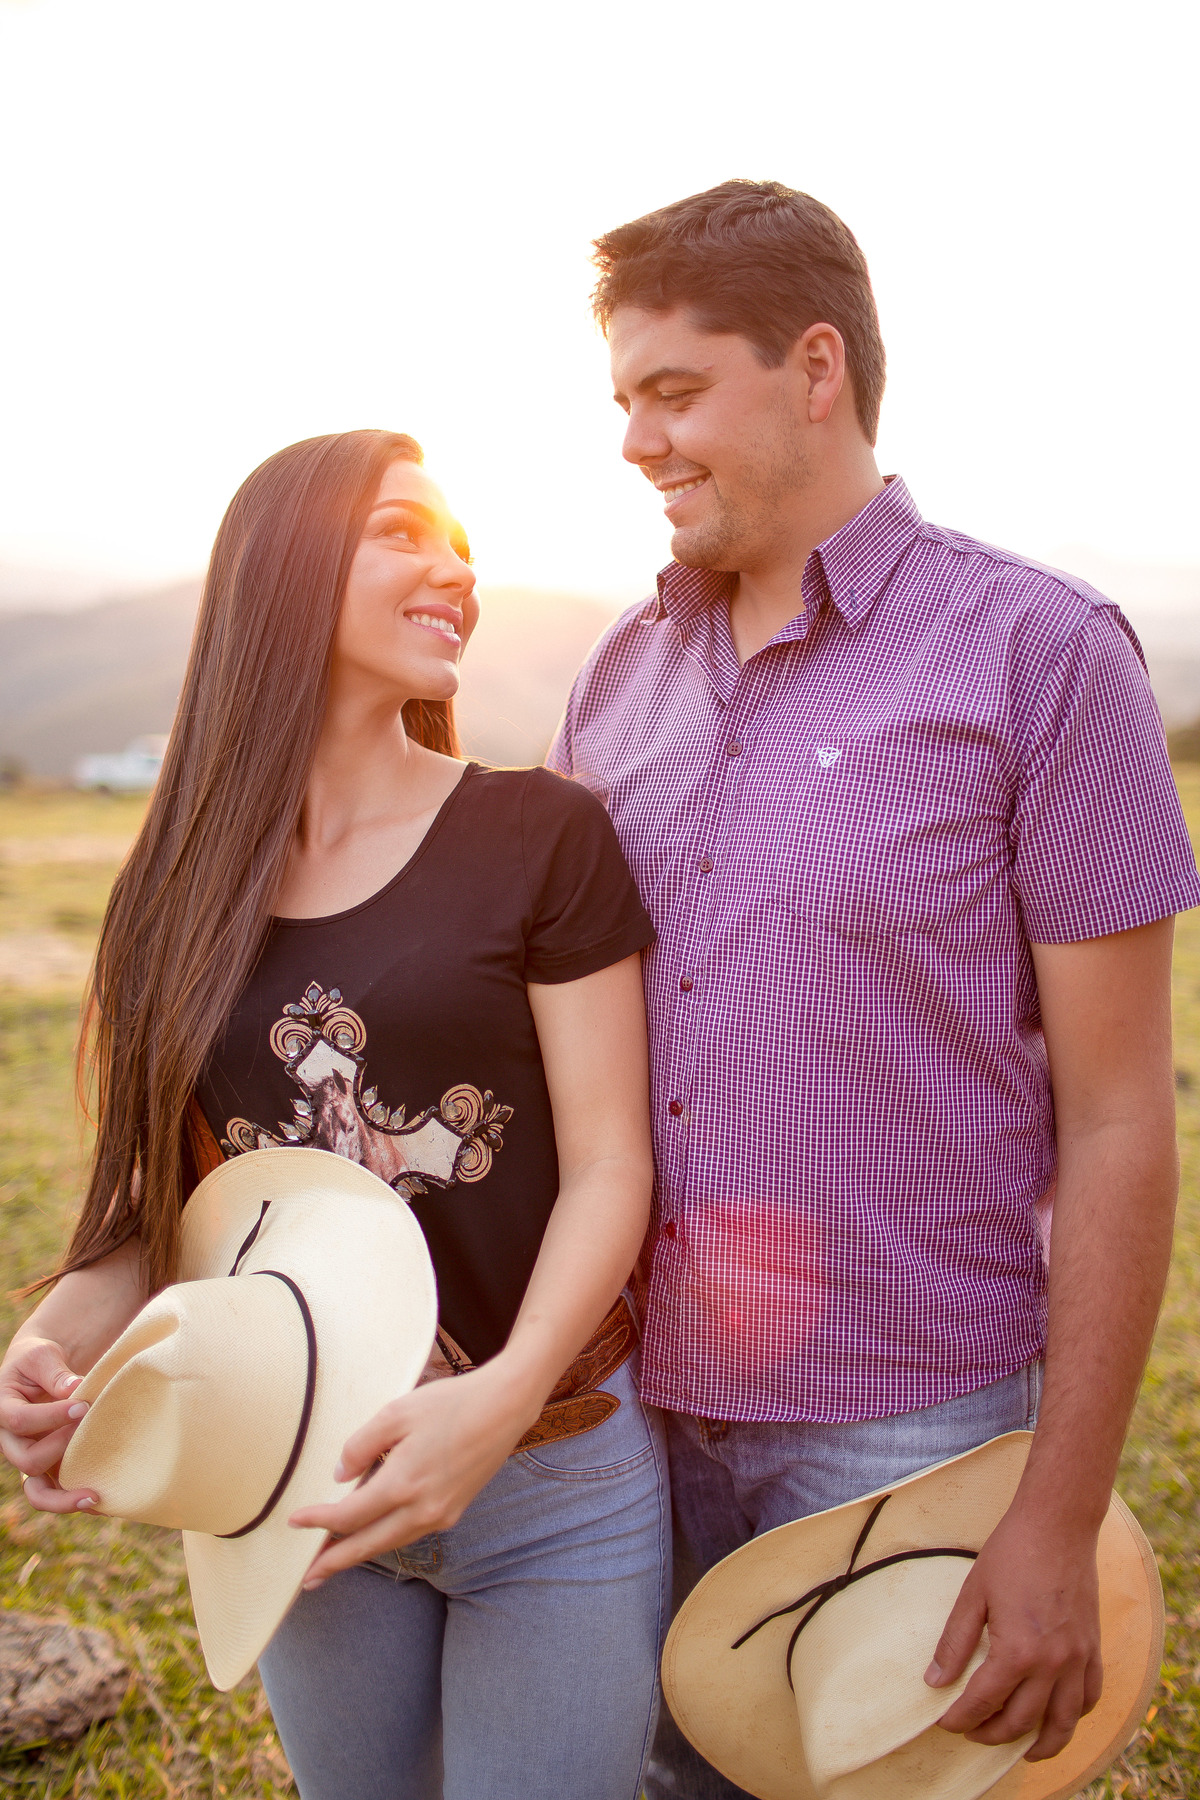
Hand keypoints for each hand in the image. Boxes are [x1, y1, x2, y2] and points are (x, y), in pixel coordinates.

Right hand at [0, 1336, 98, 1513]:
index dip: (51, 1417)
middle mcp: (13, 1442)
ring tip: (95, 1495)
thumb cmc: (39, 1360)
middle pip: (27, 1461)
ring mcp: (32, 1458)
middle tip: (90, 1428)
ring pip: (37, 1492)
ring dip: (65, 1495)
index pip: (20, 1421)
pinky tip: (103, 1502)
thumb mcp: (42, 1356)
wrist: (41, 1370)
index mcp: (3, 1411)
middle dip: (60, 1448)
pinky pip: (57, 1493)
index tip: (83, 1406)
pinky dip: (75, 1501)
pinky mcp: (50, 1467)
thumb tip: (74, 1389)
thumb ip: (54, 1372)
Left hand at [290, 1359, 540, 1584]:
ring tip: (334, 1562)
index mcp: (404, 1484)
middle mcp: (423, 1509)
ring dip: (359, 1554)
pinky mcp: (454, 1510)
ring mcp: (442, 1514)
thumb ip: (361, 1445)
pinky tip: (374, 1534)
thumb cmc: (451, 1403)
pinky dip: (386, 1539)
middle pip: (367, 1545)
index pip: (349, 1516)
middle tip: (307, 1578)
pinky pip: (411, 1533)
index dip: (318, 1521)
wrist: (505, 1407)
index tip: (294, 1522)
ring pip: (390, 1543)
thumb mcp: (396, 1412)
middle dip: (334, 1563)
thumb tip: (340, 1476)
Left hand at [925, 1502, 1102, 1760]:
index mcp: (1017, 1652)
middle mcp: (1052, 1664)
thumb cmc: (1011, 1553)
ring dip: (1040, 1743)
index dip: (960, 1718)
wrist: (1057, 1525)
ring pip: (1063, 1723)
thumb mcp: (972, 1594)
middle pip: (1021, 1721)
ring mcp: (1078, 1659)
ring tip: (1019, 1749)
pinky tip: (1057, 1717)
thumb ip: (954, 1642)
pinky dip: (1073, 1716)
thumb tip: (935, 1681)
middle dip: (992, 1733)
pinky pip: (1089, 1697)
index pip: (983, 1702)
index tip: (945, 1723)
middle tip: (972, 1731)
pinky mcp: (1093, 1649)